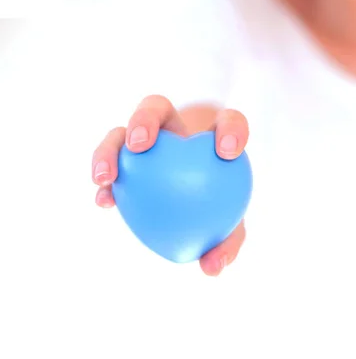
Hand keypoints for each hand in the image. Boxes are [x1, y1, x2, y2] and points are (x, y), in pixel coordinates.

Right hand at [91, 94, 248, 275]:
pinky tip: (104, 202)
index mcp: (212, 137)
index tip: (228, 154)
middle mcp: (175, 130)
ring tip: (106, 177)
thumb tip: (211, 268)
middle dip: (144, 118)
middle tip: (139, 145)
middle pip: (156, 107)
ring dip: (109, 149)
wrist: (193, 208)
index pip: (227, 122)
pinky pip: (108, 165)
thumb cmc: (218, 213)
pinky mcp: (122, 160)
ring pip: (121, 132)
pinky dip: (105, 181)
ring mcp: (143, 142)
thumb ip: (226, 244)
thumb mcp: (228, 229)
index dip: (230, 130)